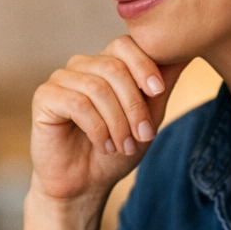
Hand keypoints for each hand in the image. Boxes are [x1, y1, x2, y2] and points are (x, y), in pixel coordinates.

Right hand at [30, 36, 185, 205]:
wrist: (86, 184)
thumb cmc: (116, 151)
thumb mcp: (148, 116)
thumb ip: (162, 83)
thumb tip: (185, 52)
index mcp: (105, 64)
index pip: (124, 45)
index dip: (143, 65)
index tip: (157, 92)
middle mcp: (81, 66)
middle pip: (113, 67)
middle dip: (134, 105)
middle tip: (143, 136)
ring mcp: (61, 80)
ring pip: (97, 88)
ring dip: (117, 122)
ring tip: (123, 146)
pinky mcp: (44, 98)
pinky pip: (77, 104)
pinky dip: (97, 129)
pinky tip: (103, 145)